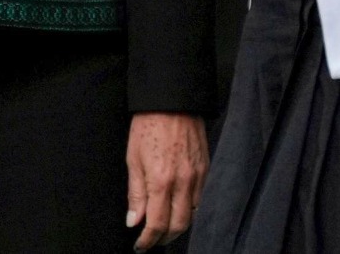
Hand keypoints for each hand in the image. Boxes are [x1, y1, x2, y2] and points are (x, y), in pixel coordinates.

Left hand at [126, 112, 207, 249]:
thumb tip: (134, 221)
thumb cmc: (148, 126)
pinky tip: (178, 207)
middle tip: (152, 240)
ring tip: (164, 227)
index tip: (140, 246)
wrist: (173, 101)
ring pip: (192, 214)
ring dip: (178, 225)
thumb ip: (135, 193)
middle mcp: (183, 182)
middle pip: (178, 225)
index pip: (157, 224)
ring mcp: (198, 176)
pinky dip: (189, 209)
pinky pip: (201, 198)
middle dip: (164, 238)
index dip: (148, 240)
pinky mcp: (206, 169)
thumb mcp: (133, 159)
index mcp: (161, 180)